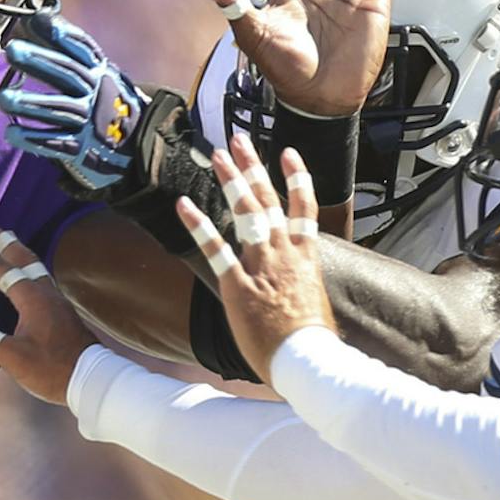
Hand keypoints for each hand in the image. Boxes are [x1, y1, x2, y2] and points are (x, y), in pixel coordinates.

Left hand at [0, 13, 154, 202]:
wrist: (140, 143)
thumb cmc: (110, 102)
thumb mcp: (98, 73)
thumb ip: (68, 50)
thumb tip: (37, 16)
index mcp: (100, 72)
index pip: (82, 49)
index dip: (62, 34)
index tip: (38, 20)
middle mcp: (96, 93)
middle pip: (67, 74)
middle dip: (40, 61)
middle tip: (13, 50)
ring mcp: (90, 121)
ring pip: (59, 108)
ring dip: (31, 103)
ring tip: (4, 98)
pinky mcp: (82, 147)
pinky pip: (56, 142)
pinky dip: (34, 138)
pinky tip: (11, 133)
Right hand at [0, 219, 97, 403]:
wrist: (92, 379)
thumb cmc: (52, 369)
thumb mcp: (11, 355)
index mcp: (32, 297)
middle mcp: (45, 291)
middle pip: (21, 255)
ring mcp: (55, 299)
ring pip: (32, 263)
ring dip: (14, 249)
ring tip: (1, 241)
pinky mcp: (60, 310)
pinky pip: (38, 276)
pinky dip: (24, 266)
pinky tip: (23, 275)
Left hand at [177, 135, 338, 381]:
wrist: (306, 359)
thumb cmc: (312, 341)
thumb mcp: (314, 303)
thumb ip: (303, 285)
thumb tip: (301, 287)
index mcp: (306, 257)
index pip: (304, 207)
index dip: (297, 177)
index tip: (288, 153)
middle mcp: (285, 253)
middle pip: (268, 199)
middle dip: (253, 166)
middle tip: (239, 139)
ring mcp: (261, 266)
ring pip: (246, 212)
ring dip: (231, 181)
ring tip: (217, 155)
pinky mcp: (238, 284)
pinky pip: (216, 248)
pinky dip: (199, 225)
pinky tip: (184, 204)